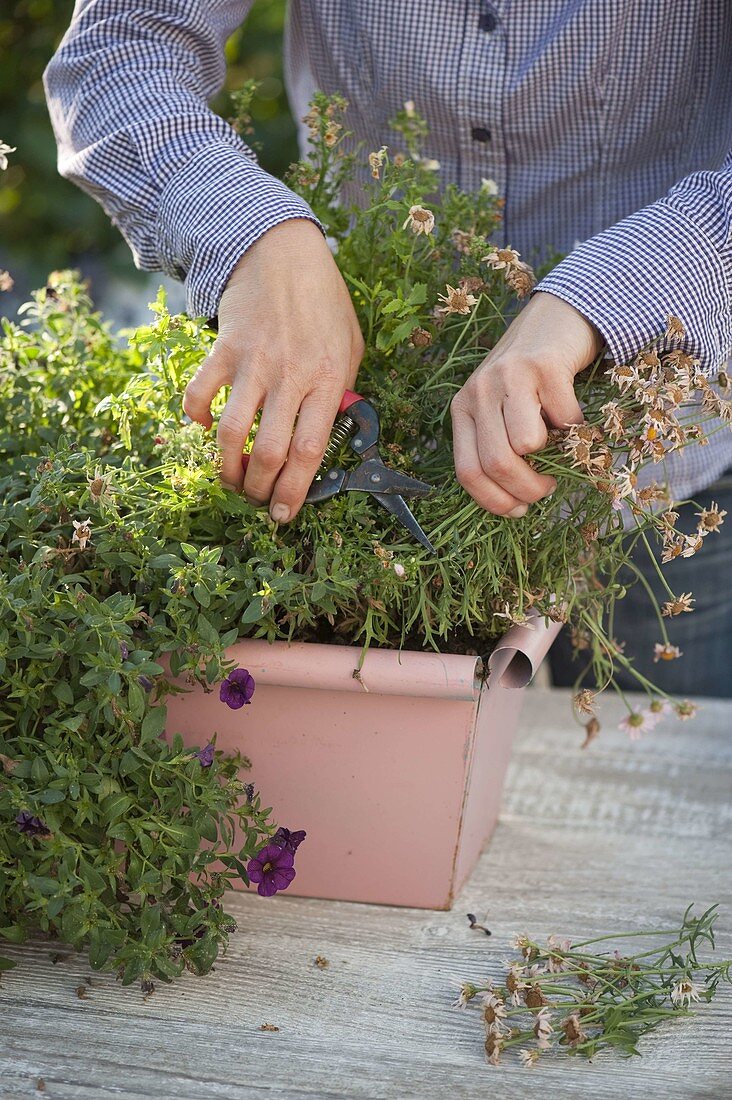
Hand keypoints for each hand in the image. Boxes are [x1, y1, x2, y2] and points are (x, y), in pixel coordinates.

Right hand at [183, 219, 363, 521]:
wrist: (281, 250)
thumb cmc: (324, 303)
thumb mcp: (351, 347)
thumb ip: (343, 392)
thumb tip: (330, 437)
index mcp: (329, 380)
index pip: (310, 451)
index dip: (294, 491)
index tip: (283, 514)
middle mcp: (292, 375)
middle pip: (270, 452)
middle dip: (258, 488)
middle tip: (255, 499)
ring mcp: (255, 362)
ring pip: (234, 433)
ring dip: (227, 467)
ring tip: (230, 479)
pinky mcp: (224, 348)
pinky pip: (201, 394)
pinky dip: (198, 418)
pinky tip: (207, 427)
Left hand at [450, 291, 603, 516]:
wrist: (556, 316)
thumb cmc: (528, 376)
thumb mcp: (500, 409)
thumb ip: (499, 445)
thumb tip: (516, 501)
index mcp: (462, 409)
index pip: (467, 472)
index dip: (494, 502)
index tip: (518, 511)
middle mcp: (480, 392)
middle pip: (496, 464)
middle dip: (527, 490)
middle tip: (546, 488)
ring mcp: (510, 376)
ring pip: (526, 444)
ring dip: (554, 461)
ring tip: (562, 451)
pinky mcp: (545, 366)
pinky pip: (566, 420)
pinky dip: (580, 433)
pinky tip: (577, 421)